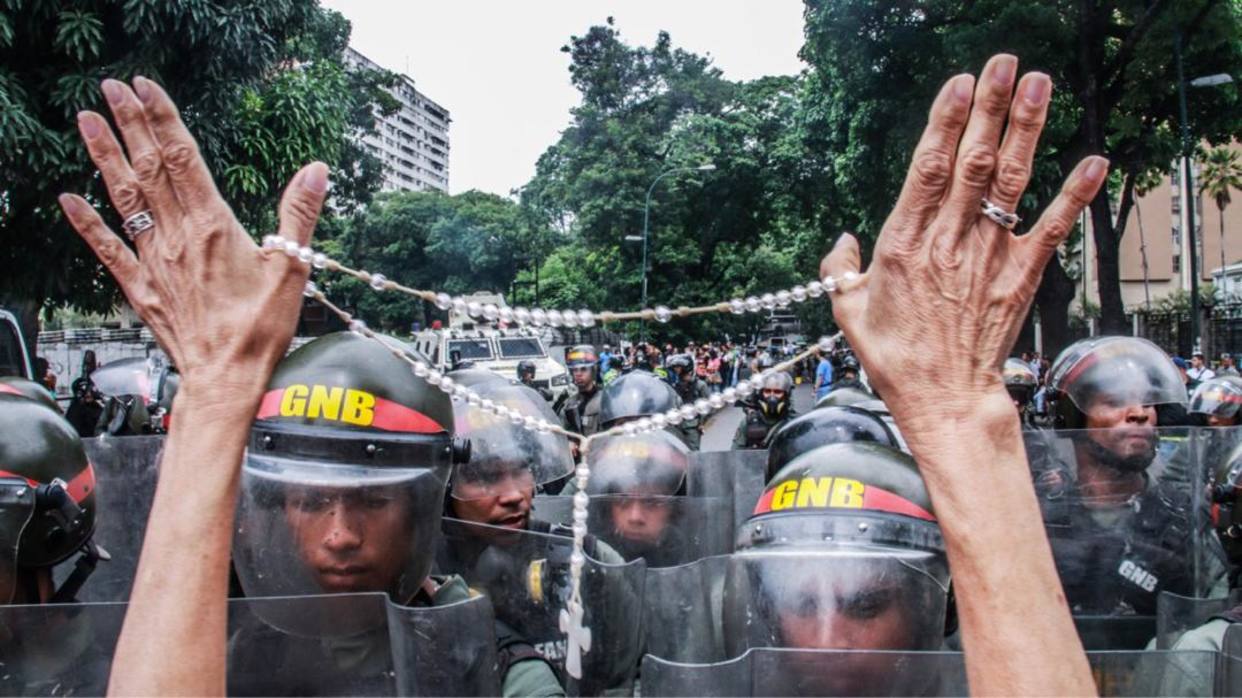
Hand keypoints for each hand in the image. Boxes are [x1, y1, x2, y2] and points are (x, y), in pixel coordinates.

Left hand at [59, 78, 327, 406]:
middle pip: (150, 168)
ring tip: (87, 120)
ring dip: (105, 157)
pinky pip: (108, 249)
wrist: (225, 379)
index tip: (146, 86)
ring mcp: (153, 260)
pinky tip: (68, 199)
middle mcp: (176, 236)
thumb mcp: (292, 268)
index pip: (183, 158)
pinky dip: (86, 222)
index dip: (163, 118)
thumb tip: (316, 169)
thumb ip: (298, 214)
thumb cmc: (260, 329)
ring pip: (125, 198)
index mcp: (213, 226)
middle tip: (111, 86)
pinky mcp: (140, 287)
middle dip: (130, 124)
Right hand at [821, 54, 1107, 428]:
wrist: (944, 399)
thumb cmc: (895, 358)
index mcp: (903, 246)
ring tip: (1039, 85)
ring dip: (1026, 130)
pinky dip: (1072, 195)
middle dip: (989, 108)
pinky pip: (1049, 230)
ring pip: (1009, 183)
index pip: (928, 170)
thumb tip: (844, 242)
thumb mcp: (847, 313)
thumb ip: (840, 271)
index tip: (959, 85)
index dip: (945, 123)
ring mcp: (987, 258)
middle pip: (973, 163)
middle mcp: (948, 243)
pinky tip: (1094, 161)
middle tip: (1002, 64)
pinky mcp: (1020, 278)